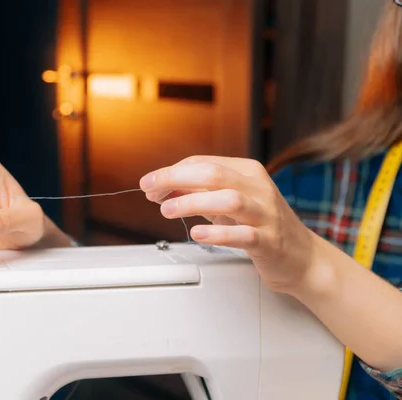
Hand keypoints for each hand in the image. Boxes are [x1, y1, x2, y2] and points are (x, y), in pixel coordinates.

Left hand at [139, 155, 318, 293]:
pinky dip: (217, 234)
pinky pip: (243, 234)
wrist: (301, 258)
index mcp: (247, 172)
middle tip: (150, 189)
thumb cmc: (261, 226)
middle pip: (213, 174)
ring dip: (192, 202)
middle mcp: (258, 188)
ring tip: (168, 210)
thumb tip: (162, 189)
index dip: (171, 172)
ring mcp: (265, 214)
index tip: (150, 183)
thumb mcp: (226, 204)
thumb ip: (198, 194)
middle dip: (175, 178)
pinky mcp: (269, 241)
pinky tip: (197, 234)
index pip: (203, 163)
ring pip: (228, 199)